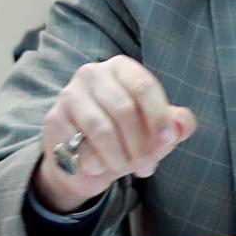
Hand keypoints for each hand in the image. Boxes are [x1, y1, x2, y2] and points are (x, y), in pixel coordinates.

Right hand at [31, 55, 195, 214]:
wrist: (83, 162)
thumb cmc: (124, 138)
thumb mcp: (155, 132)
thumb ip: (175, 126)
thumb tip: (180, 126)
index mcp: (122, 68)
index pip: (143, 86)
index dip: (158, 116)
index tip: (166, 141)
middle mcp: (93, 73)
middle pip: (124, 109)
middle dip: (140, 144)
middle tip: (145, 164)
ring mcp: (71, 94)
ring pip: (103, 129)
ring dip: (120, 157)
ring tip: (124, 168)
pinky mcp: (55, 118)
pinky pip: (82, 145)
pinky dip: (98, 162)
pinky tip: (100, 165)